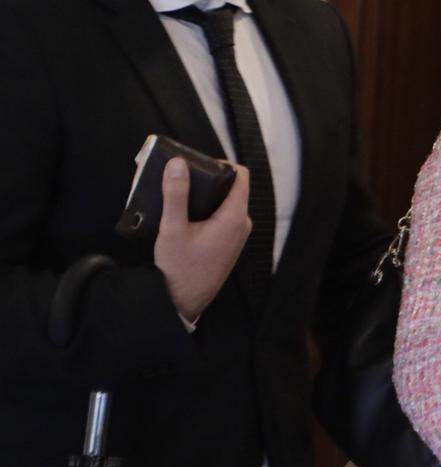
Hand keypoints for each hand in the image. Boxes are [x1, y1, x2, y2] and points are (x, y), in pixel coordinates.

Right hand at [153, 158, 251, 321]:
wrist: (183, 302)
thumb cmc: (179, 269)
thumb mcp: (172, 229)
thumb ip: (175, 195)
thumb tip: (178, 163)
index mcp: (235, 217)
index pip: (241, 176)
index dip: (222, 164)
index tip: (198, 163)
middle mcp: (242, 224)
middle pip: (233, 188)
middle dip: (210, 180)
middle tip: (184, 177)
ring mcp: (238, 235)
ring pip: (227, 203)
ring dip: (207, 196)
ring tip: (181, 194)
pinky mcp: (230, 243)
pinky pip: (224, 217)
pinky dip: (208, 211)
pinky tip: (186, 213)